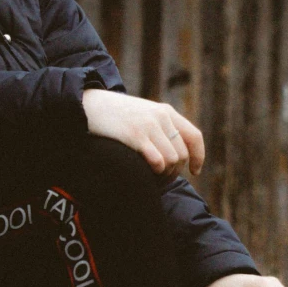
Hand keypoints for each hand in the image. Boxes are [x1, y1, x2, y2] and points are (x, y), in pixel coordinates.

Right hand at [83, 89, 204, 175]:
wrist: (89, 106)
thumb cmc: (115, 117)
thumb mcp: (142, 115)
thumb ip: (159, 128)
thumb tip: (174, 154)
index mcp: (166, 112)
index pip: (194, 137)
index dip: (198, 157)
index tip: (194, 172)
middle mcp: (161, 117)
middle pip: (182, 154)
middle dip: (175, 172)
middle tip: (162, 180)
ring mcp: (148, 126)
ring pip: (172, 160)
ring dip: (164, 174)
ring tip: (153, 178)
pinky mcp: (135, 135)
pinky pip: (158, 161)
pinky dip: (155, 172)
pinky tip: (145, 173)